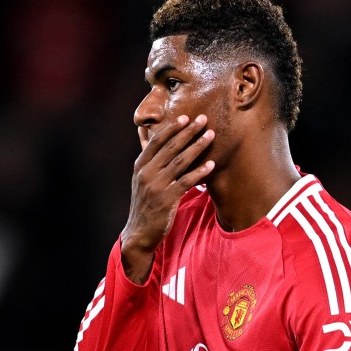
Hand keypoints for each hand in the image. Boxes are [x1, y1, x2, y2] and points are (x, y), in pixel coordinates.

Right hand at [121, 114, 214, 282]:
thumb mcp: (140, 178)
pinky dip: (199, 172)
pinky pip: (186, 181)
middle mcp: (146, 173)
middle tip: (203, 119)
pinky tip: (212, 164)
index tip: (186, 117)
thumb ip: (146, 155)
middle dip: (188, 131)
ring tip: (211, 136)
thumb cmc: (145, 203)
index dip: (172, 128)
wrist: (139, 233)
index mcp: (140, 165)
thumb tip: (142, 130)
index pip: (157, 141)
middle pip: (171, 147)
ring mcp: (156, 186)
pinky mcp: (166, 200)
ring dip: (197, 147)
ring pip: (180, 161)